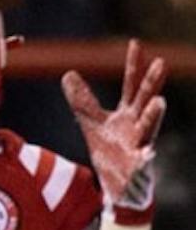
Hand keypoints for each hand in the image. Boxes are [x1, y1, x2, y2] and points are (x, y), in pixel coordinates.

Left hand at [61, 39, 166, 218]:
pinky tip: (148, 154)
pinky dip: (145, 160)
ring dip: (153, 116)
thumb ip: (83, 102)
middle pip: (145, 100)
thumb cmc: (111, 152)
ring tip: (159, 102)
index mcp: (128, 114)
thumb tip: (67, 73)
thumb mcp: (93, 124)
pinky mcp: (138, 170)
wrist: (118, 187)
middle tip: (161, 62)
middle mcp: (137, 126)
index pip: (131, 84)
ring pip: (148, 129)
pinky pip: (143, 164)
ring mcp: (139, 146)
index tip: (136, 42)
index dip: (133, 65)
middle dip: (152, 83)